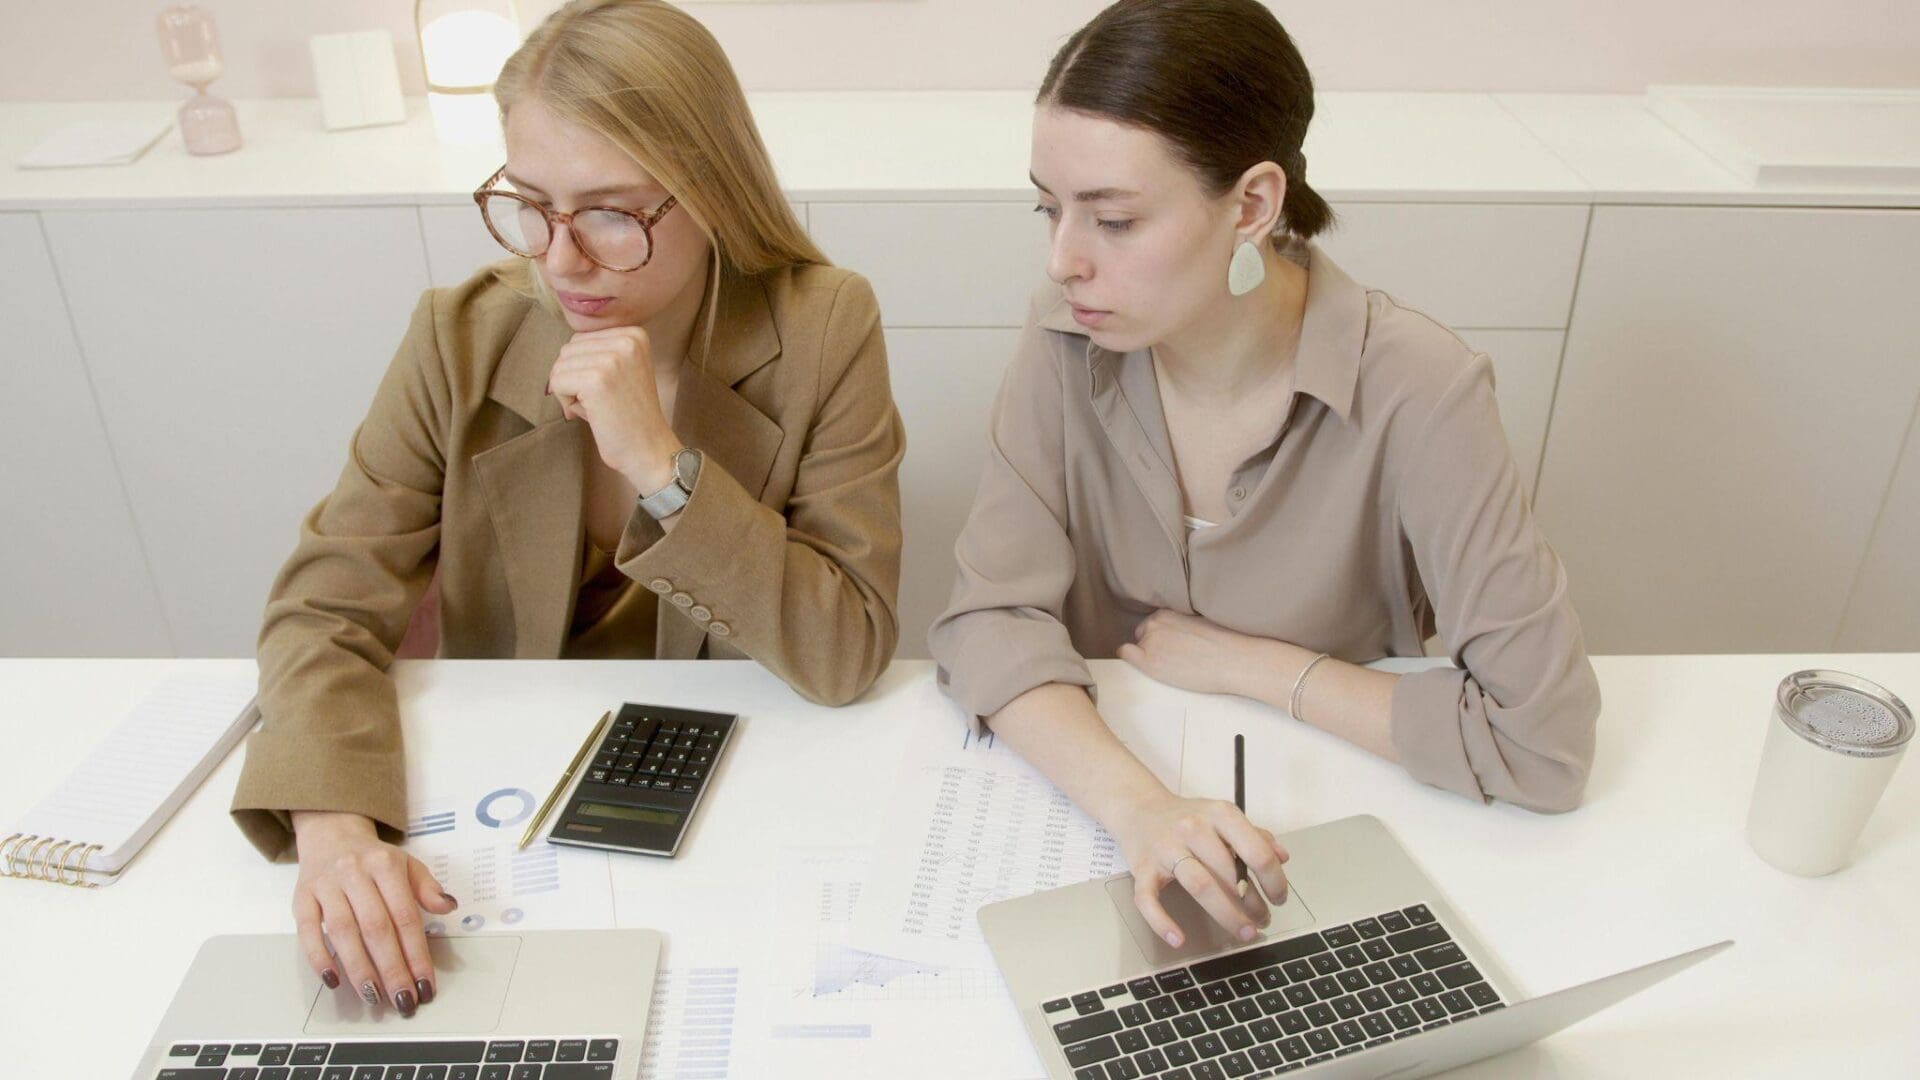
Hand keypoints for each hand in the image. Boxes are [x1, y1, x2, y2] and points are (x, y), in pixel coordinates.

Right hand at [291, 811, 456, 1017]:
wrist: (331, 833)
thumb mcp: (407, 864)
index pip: (405, 916)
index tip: (425, 983)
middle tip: (402, 999)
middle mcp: (355, 873)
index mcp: (386, 865)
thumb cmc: (373, 858)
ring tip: (374, 996)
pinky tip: (334, 980)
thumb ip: (427, 887)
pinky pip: (308, 931)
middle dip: (391, 968)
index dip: (416, 953)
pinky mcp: (301, 897)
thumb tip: (448, 907)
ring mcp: (326, 886)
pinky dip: (319, 958)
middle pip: (376, 928)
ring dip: (359, 968)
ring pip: (343, 932)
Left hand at [546, 326, 680, 492]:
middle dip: (573, 377)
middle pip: (568, 349)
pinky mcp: (596, 380)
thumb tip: (560, 355)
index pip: (581, 339)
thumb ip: (598, 352)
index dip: (583, 367)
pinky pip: (556, 382)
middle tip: (596, 402)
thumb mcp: (623, 370)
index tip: (604, 389)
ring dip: (569, 390)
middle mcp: (626, 341)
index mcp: (634, 335)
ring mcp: (612, 359)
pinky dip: (565, 401)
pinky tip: (590, 413)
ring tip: (595, 407)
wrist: (649, 448)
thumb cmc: (630, 414)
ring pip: (559, 366)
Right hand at [1113, 791, 1290, 947]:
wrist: (1139, 809)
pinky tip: (1178, 939)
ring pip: (1199, 886)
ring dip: (1226, 914)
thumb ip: (1255, 835)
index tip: (1279, 898)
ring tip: (1244, 931)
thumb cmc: (1187, 818)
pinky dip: (1162, 922)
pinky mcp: (1142, 868)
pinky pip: (1149, 899)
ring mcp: (1166, 848)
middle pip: (1229, 873)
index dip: (1274, 880)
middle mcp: (1192, 828)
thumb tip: (1282, 857)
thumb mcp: (1223, 816)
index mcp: (1219, 814)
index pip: (1256, 851)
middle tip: (1262, 921)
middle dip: (1252, 904)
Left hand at [1118, 610, 1265, 696]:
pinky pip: (1126, 654)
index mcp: (1167, 612)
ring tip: (1172, 667)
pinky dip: (1131, 659)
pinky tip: (1147, 667)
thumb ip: (1180, 623)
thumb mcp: (1198, 622)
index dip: (1160, 637)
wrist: (1232, 659)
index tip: (1170, 647)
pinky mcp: (1148, 660)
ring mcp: (1149, 641)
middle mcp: (1154, 623)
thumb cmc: (1224, 644)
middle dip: (1153, 647)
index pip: (1152, 625)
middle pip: (1143, 636)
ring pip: (1138, 648)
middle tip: (1173, 659)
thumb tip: (1176, 634)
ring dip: (1149, 657)